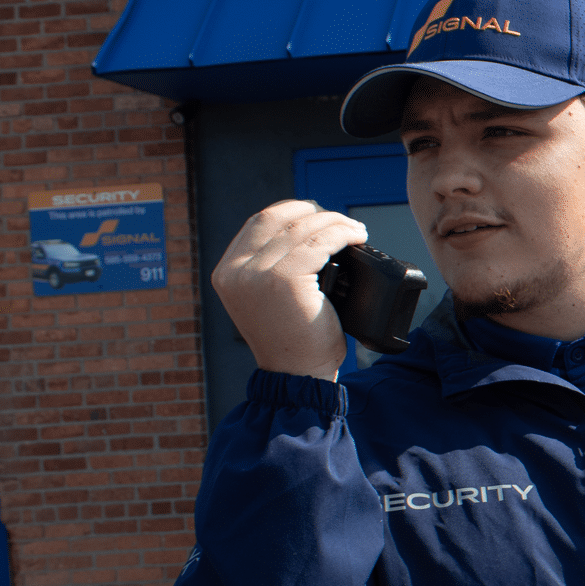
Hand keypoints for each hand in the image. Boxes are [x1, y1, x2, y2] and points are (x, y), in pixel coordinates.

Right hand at [213, 200, 367, 380]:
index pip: (258, 222)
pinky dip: (343, 233)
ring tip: (355, 229)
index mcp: (227, 272)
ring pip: (303, 227)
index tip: (317, 213)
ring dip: (335, 221)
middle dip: (314, 211)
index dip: (290, 210)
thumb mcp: (269, 298)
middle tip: (340, 221)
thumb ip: (272, 266)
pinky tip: (357, 235)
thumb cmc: (294, 341)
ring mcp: (257, 274)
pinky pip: (321, 242)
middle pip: (278, 218)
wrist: (300, 375)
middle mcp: (236, 271)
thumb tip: (309, 230)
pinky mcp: (284, 280)